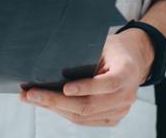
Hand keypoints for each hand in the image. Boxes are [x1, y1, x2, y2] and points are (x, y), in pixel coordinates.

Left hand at [20, 26, 152, 126]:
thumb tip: (54, 65)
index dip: (86, 87)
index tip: (65, 88)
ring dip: (55, 108)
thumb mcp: (104, 45)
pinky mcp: (113, 119)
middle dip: (56, 101)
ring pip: (83, 116)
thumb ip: (86, 57)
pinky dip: (64, 113)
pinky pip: (85, 120)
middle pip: (89, 104)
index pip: (108, 83)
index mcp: (127, 72)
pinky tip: (49, 105)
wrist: (134, 61)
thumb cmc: (115, 50)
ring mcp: (120, 110)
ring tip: (33, 99)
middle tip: (31, 94)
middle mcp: (126, 95)